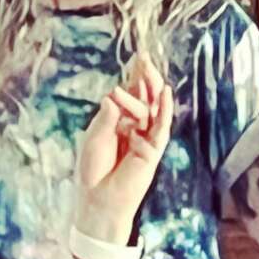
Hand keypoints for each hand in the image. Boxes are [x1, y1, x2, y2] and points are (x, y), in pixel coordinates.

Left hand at [73, 49, 172, 244]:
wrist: (100, 200)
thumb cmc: (93, 172)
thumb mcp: (95, 138)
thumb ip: (106, 118)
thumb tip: (112, 95)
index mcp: (120, 123)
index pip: (131, 96)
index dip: (135, 78)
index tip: (138, 59)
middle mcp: (135, 128)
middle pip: (145, 98)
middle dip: (146, 78)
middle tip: (145, 58)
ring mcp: (146, 139)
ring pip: (154, 109)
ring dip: (152, 89)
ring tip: (149, 70)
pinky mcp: (153, 150)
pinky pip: (161, 127)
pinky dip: (164, 110)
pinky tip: (165, 94)